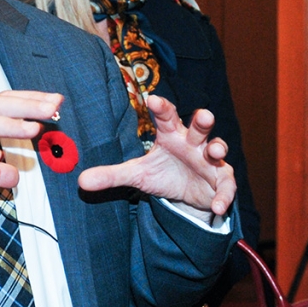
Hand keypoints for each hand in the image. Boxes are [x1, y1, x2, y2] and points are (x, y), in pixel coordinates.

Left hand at [78, 94, 235, 217]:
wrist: (187, 196)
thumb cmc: (164, 174)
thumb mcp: (137, 175)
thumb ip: (112, 175)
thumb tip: (81, 181)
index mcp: (171, 135)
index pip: (166, 117)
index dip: (161, 108)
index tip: (153, 100)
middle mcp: (193, 143)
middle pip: (199, 127)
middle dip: (202, 121)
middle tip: (204, 116)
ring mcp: (210, 160)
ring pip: (218, 148)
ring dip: (218, 148)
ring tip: (214, 151)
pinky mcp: (221, 180)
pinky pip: (226, 186)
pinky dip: (223, 195)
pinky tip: (218, 206)